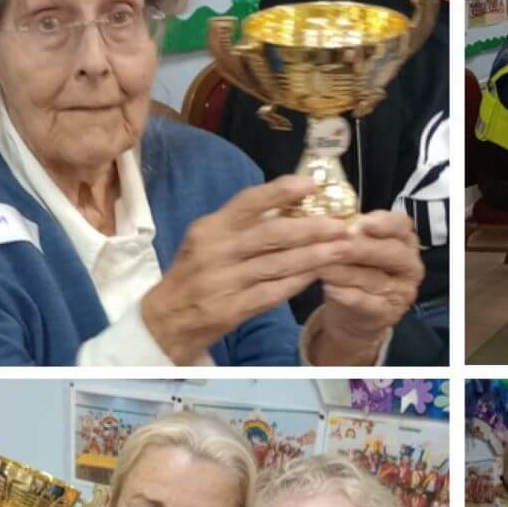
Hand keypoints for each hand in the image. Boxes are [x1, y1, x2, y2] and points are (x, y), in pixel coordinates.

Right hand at [140, 176, 352, 363]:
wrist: (164, 321)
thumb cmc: (195, 275)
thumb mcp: (209, 241)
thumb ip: (243, 225)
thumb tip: (291, 204)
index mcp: (210, 228)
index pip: (247, 202)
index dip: (281, 191)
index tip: (311, 185)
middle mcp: (214, 252)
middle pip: (270, 234)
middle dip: (310, 228)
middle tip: (341, 225)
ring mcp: (222, 282)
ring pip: (276, 265)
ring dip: (314, 256)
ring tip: (343, 249)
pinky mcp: (230, 309)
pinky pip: (272, 293)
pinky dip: (298, 282)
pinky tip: (319, 274)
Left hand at [310, 210, 423, 360]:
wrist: (353, 315)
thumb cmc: (354, 271)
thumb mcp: (356, 247)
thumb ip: (352, 233)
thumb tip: (331, 221)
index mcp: (405, 241)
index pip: (401, 225)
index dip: (381, 222)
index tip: (357, 223)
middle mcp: (410, 266)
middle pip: (392, 252)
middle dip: (362, 247)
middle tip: (336, 244)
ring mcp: (402, 292)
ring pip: (374, 278)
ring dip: (345, 271)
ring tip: (321, 265)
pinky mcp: (387, 314)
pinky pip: (366, 302)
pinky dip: (346, 294)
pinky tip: (328, 288)